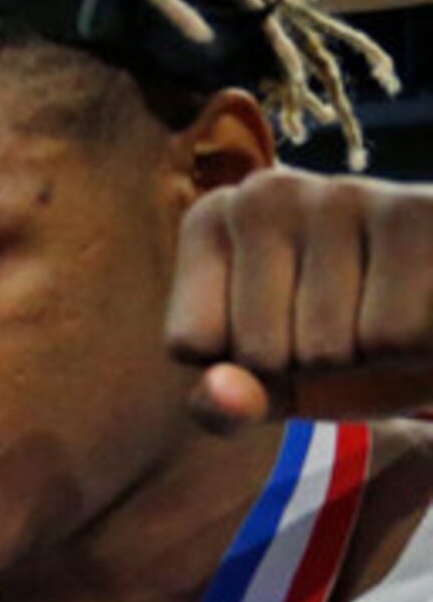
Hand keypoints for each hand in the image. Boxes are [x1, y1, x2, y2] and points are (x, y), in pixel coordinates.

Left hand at [175, 170, 432, 425]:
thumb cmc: (345, 344)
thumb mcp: (270, 387)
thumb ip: (221, 409)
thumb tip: (222, 397)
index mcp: (211, 221)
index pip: (192, 343)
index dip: (245, 366)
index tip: (282, 329)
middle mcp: (266, 192)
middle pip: (260, 351)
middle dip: (309, 365)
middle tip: (349, 324)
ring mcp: (343, 193)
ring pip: (327, 349)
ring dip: (367, 357)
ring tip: (390, 311)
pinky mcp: (420, 210)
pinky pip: (393, 336)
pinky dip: (417, 349)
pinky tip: (427, 305)